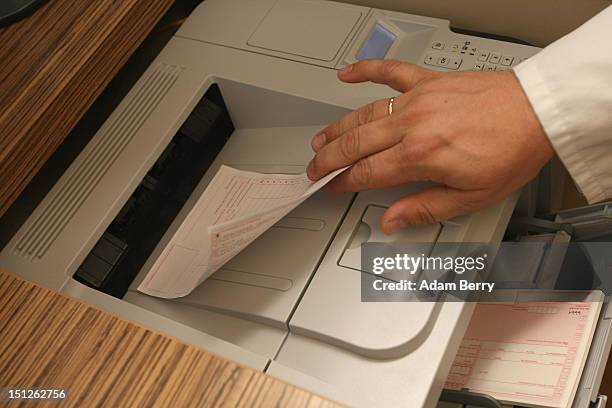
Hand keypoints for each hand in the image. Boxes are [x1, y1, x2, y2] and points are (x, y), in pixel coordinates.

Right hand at [306, 59, 553, 233]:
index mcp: (420, 156)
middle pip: (356, 143)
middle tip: (313, 168)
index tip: (329, 188)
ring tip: (319, 139)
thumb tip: (392, 221)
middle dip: (328, 158)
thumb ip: (425, 208)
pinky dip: (366, 70)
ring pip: (363, 113)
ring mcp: (417, 99)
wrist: (538, 111)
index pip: (366, 173)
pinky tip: (347, 74)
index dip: (342, 183)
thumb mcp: (472, 197)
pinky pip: (390, 71)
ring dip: (337, 127)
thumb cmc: (512, 150)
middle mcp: (413, 124)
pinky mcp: (428, 81)